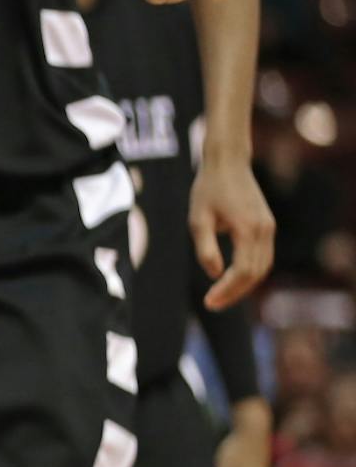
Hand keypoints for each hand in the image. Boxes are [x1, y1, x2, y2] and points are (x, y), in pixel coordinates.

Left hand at [191, 153, 276, 310]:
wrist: (228, 163)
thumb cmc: (208, 189)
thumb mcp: (198, 219)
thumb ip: (205, 248)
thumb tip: (214, 274)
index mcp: (248, 229)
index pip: (242, 271)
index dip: (227, 290)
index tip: (209, 302)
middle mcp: (264, 230)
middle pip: (255, 273)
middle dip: (234, 292)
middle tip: (212, 304)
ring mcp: (269, 228)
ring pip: (263, 267)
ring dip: (244, 285)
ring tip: (221, 296)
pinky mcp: (267, 226)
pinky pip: (263, 257)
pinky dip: (250, 272)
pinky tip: (231, 279)